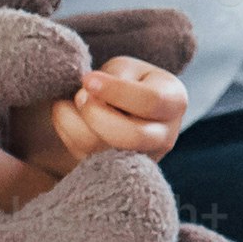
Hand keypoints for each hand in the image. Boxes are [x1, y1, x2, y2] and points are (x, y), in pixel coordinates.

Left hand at [22, 56, 188, 188]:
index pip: (151, 101)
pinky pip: (84, 158)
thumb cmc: (127, 81)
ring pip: (103, 152)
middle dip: (96, 115)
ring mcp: (142, 160)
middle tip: (80, 95)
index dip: (116, 91)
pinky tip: (69, 117)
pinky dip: (68, 134)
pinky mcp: (116, 173)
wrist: (123, 107)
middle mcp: (165, 137)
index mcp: (174, 102)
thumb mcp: (126, 68)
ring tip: (73, 103)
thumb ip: (113, 79)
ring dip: (77, 123)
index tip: (88, 79)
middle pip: (133, 137)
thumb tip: (89, 99)